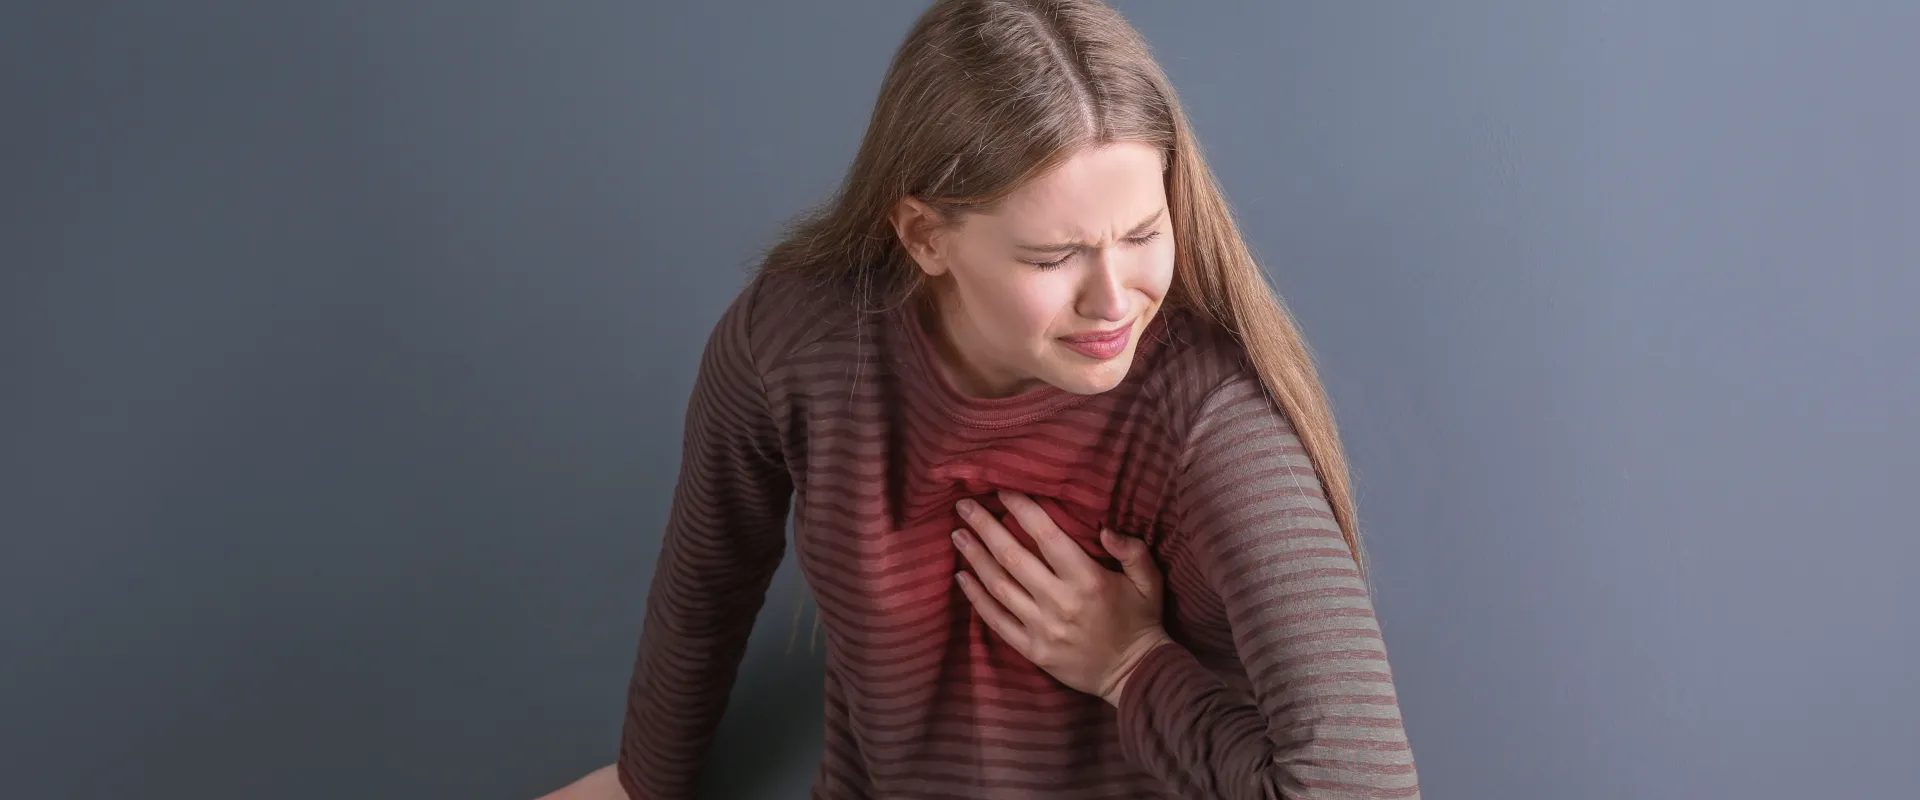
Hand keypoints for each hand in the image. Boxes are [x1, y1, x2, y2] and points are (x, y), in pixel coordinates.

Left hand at [951, 490, 1173, 705]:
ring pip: (999, 585)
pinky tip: (961, 577)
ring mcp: (1042, 628)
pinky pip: (996, 620)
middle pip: (1013, 556)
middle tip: (964, 505)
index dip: (1021, 509)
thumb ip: (1133, 550)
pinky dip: (975, 598)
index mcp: (1088, 580)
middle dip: (985, 527)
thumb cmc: (1141, 620)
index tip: (1001, 490)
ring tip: (957, 535)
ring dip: (974, 557)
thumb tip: (1106, 528)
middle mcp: (1060, 602)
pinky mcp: (1032, 650)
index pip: (1046, 535)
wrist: (1134, 674)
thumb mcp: (1149, 581)